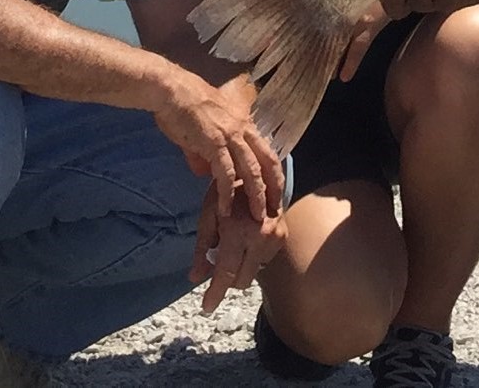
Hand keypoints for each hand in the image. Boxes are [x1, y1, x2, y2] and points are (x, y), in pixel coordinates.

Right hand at [153, 72, 281, 222]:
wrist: (171, 91)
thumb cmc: (184, 107)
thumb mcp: (203, 131)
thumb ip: (205, 153)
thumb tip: (204, 172)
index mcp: (243, 123)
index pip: (266, 151)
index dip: (273, 173)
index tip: (276, 192)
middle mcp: (242, 128)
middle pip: (267, 161)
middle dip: (274, 188)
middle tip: (274, 210)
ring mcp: (230, 135)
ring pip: (251, 170)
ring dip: (256, 196)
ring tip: (257, 217)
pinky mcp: (214, 143)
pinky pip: (226, 174)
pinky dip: (227, 194)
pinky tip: (226, 210)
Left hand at [189, 186, 285, 312]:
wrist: (257, 170)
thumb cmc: (227, 190)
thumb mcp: (208, 215)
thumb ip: (202, 248)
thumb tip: (194, 277)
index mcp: (238, 231)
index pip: (226, 273)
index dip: (215, 294)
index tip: (206, 308)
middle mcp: (260, 237)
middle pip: (241, 280)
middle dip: (227, 280)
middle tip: (216, 266)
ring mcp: (275, 237)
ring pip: (253, 272)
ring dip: (241, 268)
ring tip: (234, 245)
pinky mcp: (283, 235)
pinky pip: (264, 260)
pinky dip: (253, 257)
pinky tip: (248, 238)